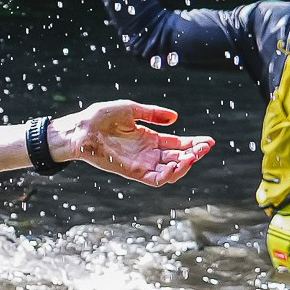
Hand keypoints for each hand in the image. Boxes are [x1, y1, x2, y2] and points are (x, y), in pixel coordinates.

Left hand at [48, 102, 213, 186]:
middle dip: (194, 154)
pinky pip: (156, 180)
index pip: (177, 144)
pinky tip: (177, 164)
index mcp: (150, 139)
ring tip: (192, 155)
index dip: (194, 143)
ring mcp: (141, 164)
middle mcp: (148, 153)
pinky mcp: (133, 172)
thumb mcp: (131, 110)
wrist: (81, 129)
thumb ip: (153, 114)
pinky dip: (169, 175)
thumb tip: (175, 117)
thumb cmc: (100, 117)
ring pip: (171, 171)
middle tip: (204, 147)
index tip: (209, 141)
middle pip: (178, 157)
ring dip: (185, 165)